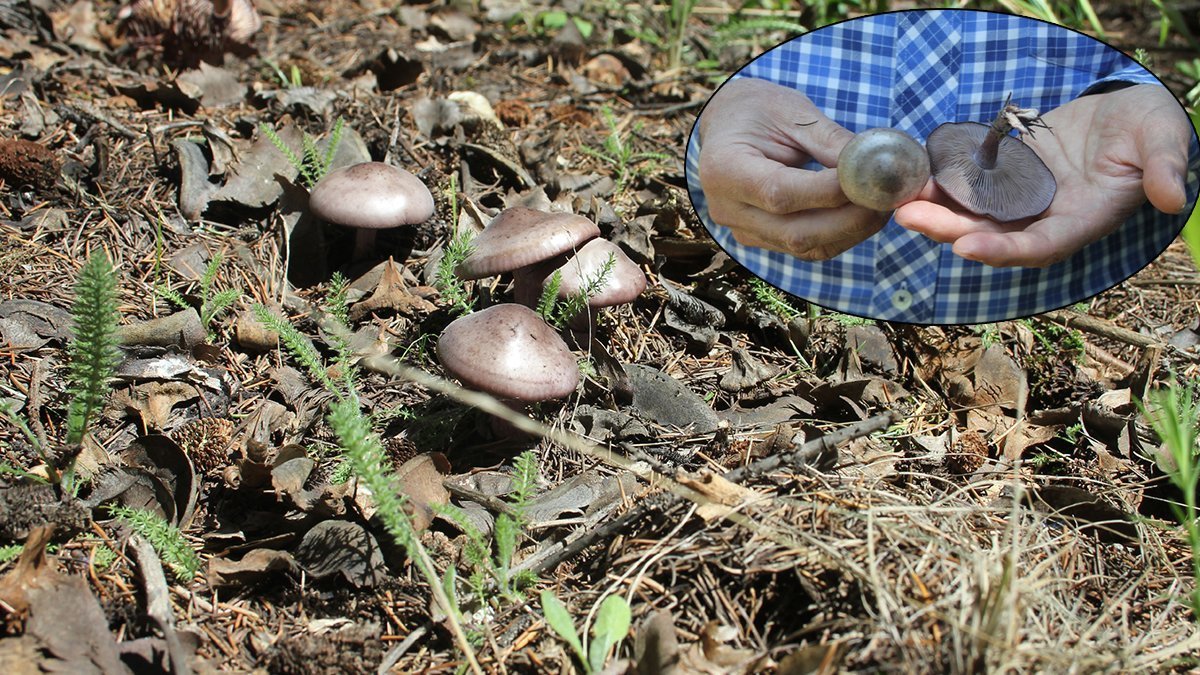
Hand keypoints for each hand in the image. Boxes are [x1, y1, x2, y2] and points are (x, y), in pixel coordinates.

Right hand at [697, 78, 889, 260]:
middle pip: (795, 233)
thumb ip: (831, 141)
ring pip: (805, 246)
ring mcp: (742, 231)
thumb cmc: (759, 110)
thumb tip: (877, 167)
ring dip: (852, 230)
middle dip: (850, 219)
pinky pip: (806, 247)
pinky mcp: (761, 240)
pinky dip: (841, 234)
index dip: (829, 192)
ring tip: (883, 203)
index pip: (780, 193)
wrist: (730, 125)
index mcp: (723, 170)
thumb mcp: (793, 112)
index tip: (873, 177)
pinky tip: (864, 213)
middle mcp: (727, 209)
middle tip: (890, 197)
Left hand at [895, 84, 1191, 266]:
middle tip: (909, 217)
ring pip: (973, 215)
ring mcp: (1022, 200)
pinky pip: (968, 188)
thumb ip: (1164, 166)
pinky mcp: (1005, 177)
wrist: (1126, 112)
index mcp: (1082, 219)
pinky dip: (941, 186)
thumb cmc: (1148, 129)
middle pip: (992, 236)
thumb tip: (1173, 195)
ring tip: (900, 201)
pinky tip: (913, 177)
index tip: (966, 247)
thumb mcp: (1163, 138)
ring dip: (936, 212)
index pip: (1040, 246)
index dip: (1004, 251)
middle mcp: (1045, 218)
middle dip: (949, 231)